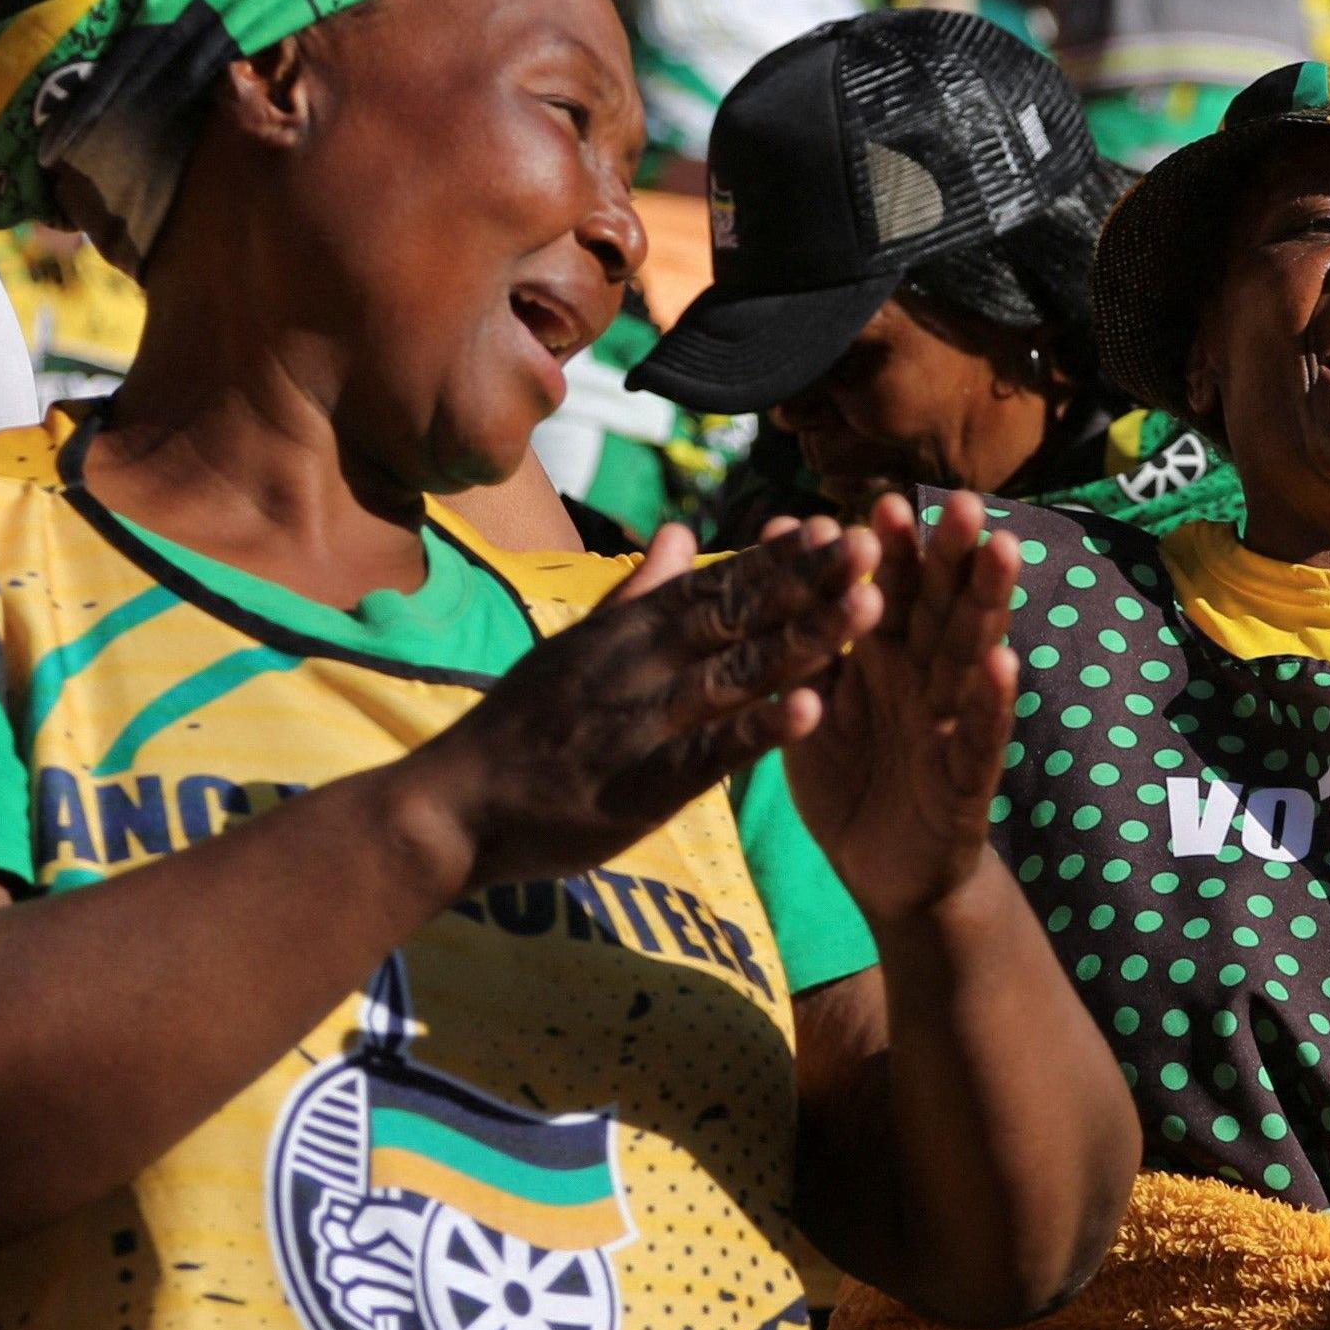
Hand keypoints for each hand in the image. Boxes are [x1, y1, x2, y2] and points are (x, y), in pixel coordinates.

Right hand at [399, 523, 878, 896]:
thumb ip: (636, 592)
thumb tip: (683, 530)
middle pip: (738, 615)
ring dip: (805, 640)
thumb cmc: (520, 728)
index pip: (717, 583)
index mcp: (630, 632)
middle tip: (876, 545)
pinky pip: (709, 753)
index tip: (837, 523)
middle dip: (810, 580)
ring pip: (737, 673)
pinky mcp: (640, 785)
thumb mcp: (575, 646)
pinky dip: (758, 730)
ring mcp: (642, 722)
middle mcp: (641, 665)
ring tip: (868, 610)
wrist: (454, 806)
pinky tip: (810, 709)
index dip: (779, 556)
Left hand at [783, 492, 1022, 923]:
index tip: (885, 502)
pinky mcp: (966, 782)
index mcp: (888, 660)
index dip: (894, 553)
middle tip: (966, 500)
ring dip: (987, 605)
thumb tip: (773, 538)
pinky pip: (979, 737)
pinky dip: (990, 700)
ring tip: (1002, 550)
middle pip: (942, 610)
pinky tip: (1002, 662)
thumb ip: (805, 634)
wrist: (883, 875)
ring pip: (970, 656)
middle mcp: (926, 683)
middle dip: (955, 557)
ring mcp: (951, 728)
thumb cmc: (851, 778)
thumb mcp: (815, 703)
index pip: (894, 594)